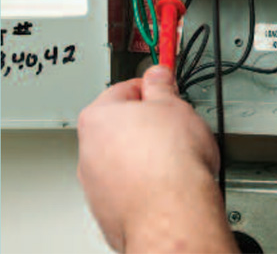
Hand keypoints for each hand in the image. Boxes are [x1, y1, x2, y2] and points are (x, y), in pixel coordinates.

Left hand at [78, 65, 237, 252]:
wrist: (172, 214)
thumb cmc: (171, 162)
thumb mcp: (174, 106)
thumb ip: (162, 86)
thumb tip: (158, 75)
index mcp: (99, 117)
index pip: (126, 88)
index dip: (153, 88)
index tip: (166, 90)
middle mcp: (88, 150)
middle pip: (122, 124)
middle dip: (149, 123)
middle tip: (176, 126)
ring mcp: (95, 183)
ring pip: (124, 157)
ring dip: (147, 154)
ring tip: (176, 158)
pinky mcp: (108, 209)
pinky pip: (128, 185)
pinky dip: (146, 182)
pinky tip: (168, 182)